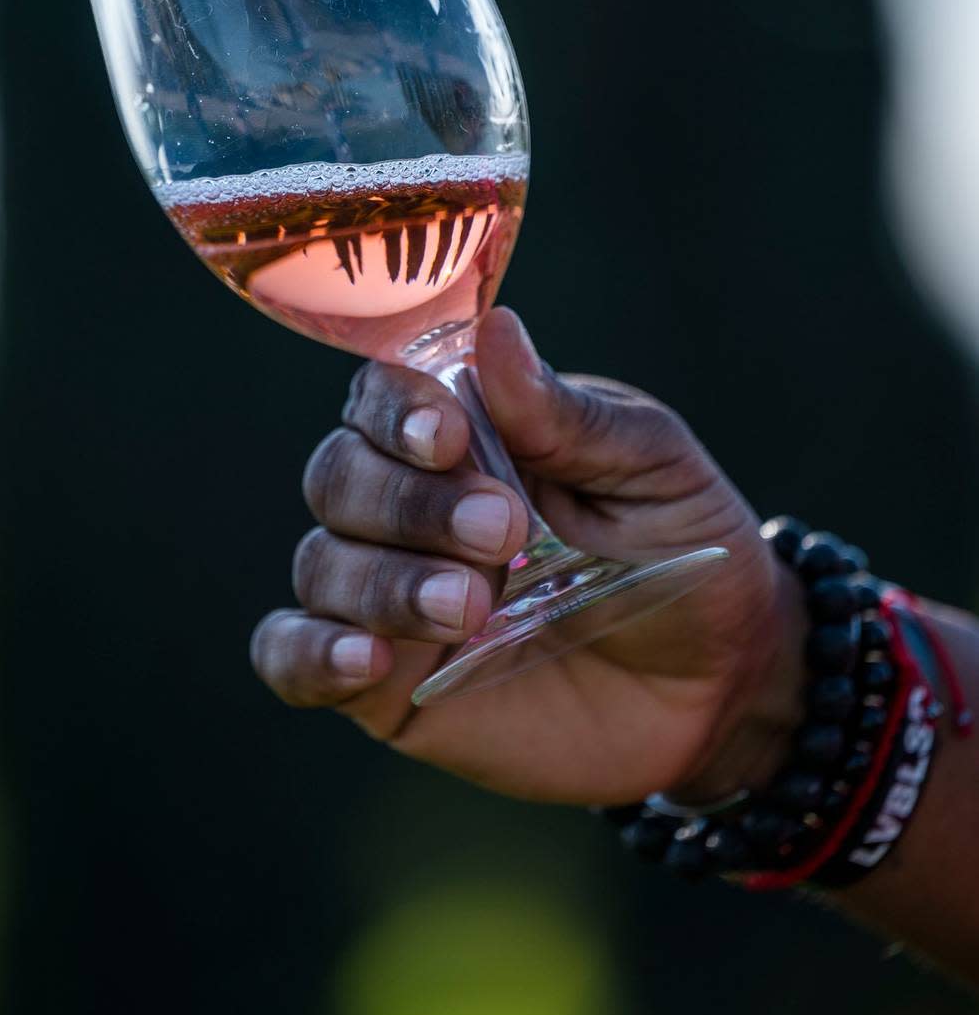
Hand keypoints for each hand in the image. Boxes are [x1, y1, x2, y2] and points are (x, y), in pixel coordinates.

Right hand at [251, 308, 804, 805]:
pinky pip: (293, 658)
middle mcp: (409, 505)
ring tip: (474, 609)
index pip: (382, 396)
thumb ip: (567, 416)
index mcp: (467, 433)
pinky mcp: (384, 684)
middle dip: (408, 501)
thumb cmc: (684, 552)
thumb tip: (496, 330)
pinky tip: (365, 659)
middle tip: (505, 531)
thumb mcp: (652, 470)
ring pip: (321, 563)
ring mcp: (389, 594)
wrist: (722, 685)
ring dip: (384, 581)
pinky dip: (310, 653)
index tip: (448, 435)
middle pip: (339, 476)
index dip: (396, 410)